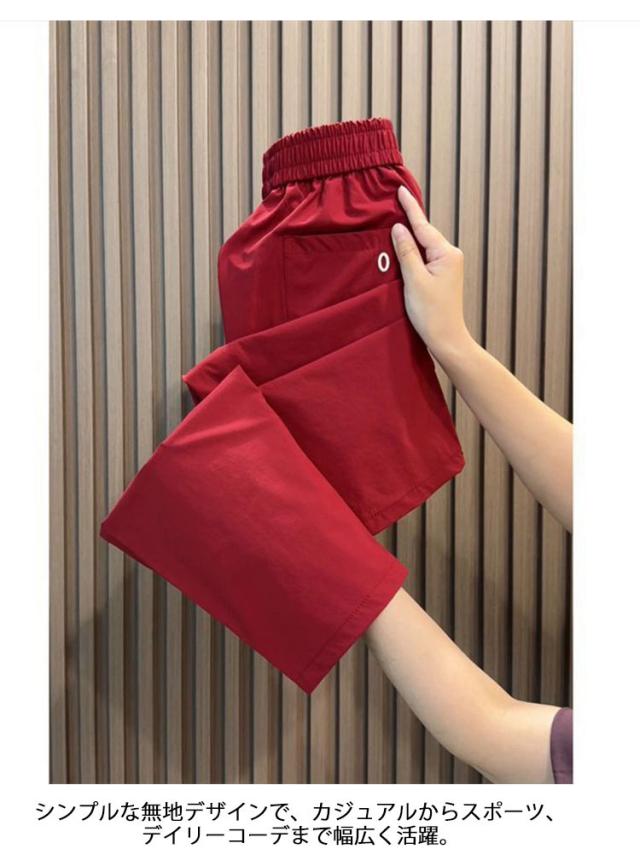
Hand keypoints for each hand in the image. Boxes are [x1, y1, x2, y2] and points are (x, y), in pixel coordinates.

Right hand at [391, 185, 471, 362]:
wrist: (447, 338)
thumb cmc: (432, 313)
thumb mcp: (414, 280)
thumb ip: (406, 252)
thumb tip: (399, 228)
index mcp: (446, 253)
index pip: (423, 226)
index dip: (409, 208)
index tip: (400, 190)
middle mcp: (450, 255)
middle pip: (424, 233)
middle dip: (408, 220)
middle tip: (392, 202)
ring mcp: (448, 266)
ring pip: (424, 245)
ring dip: (409, 237)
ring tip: (393, 222)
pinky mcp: (442, 276)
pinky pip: (424, 257)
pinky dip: (412, 251)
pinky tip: (402, 248)